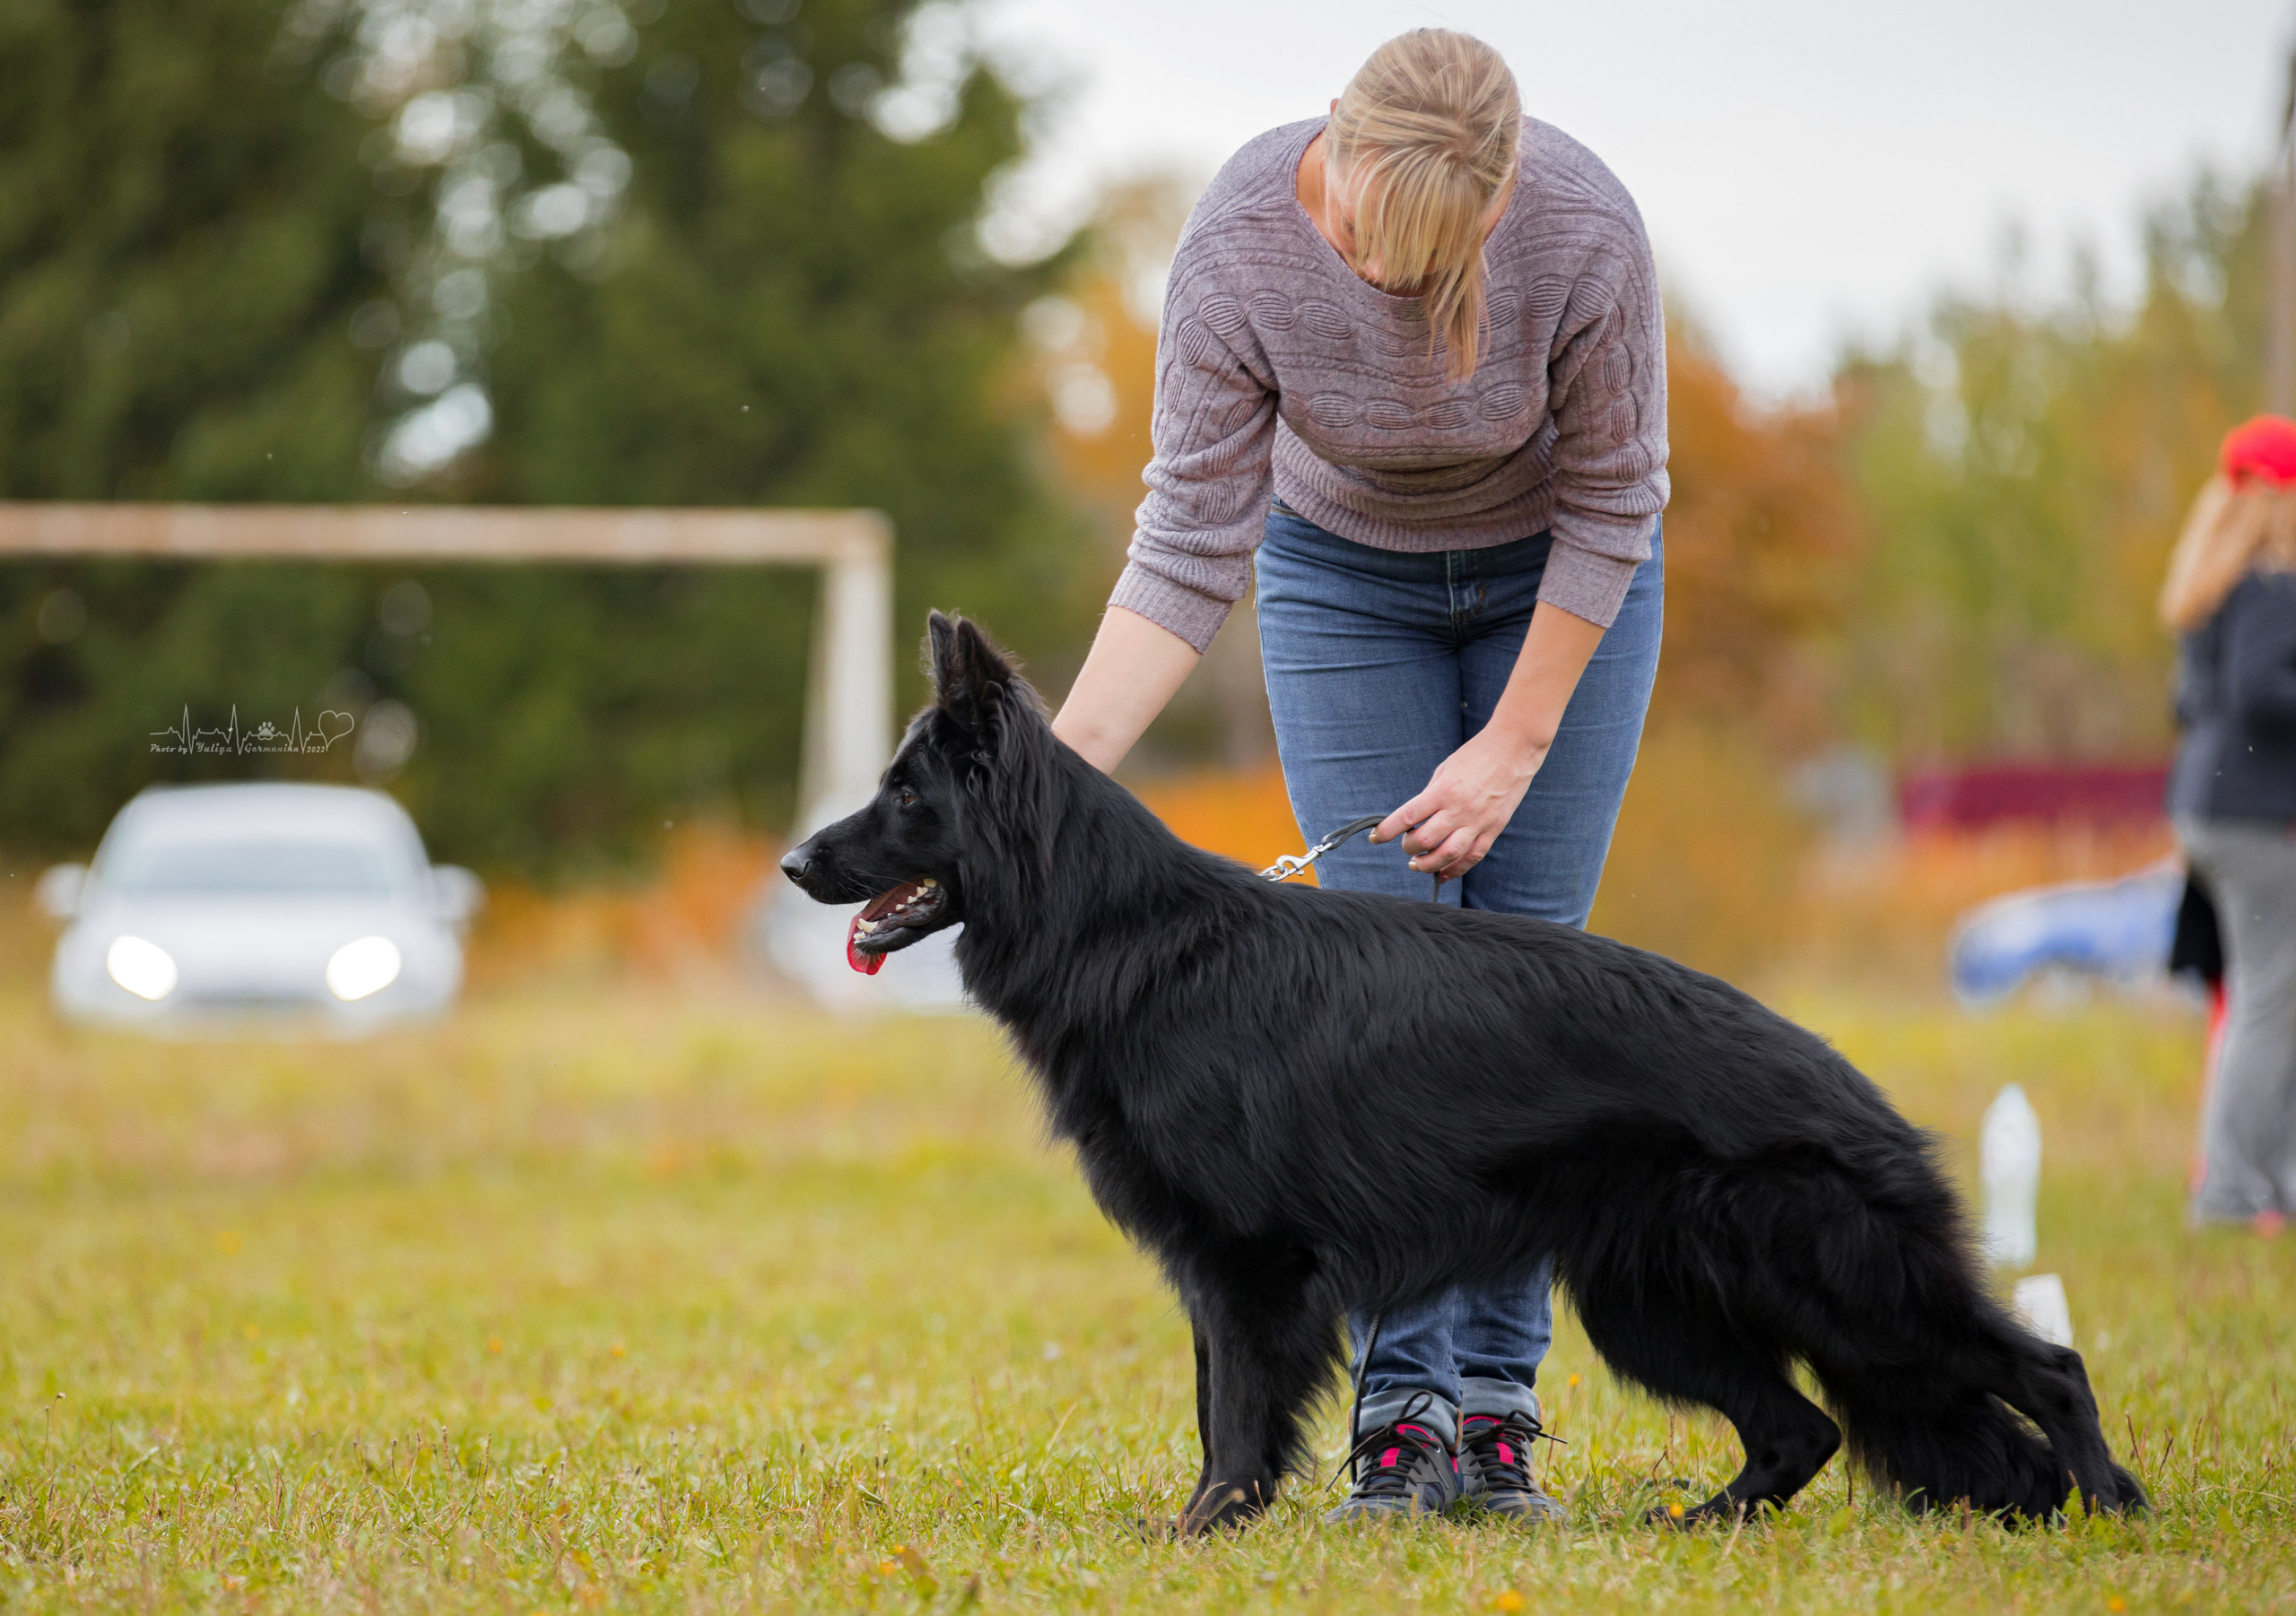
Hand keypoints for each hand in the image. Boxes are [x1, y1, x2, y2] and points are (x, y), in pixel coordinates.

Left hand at [1371, 726, 1548, 882]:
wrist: (1514, 748)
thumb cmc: (1476, 754)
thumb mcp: (1445, 769)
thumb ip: (1431, 794)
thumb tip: (1417, 818)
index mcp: (1443, 791)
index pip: (1407, 816)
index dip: (1386, 831)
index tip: (1375, 838)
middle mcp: (1459, 809)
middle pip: (1425, 840)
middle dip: (1408, 848)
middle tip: (1406, 846)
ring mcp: (1478, 821)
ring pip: (1449, 855)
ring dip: (1428, 865)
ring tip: (1417, 864)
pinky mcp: (1494, 828)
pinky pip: (1474, 856)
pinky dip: (1457, 869)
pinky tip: (1444, 874)